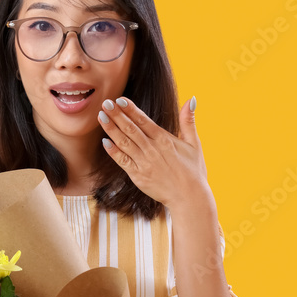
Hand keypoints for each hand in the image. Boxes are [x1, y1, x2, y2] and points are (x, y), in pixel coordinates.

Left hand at [99, 95, 212, 211]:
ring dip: (111, 129)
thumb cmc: (193, 171)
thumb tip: (191, 99)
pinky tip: (105, 142)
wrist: (190, 197)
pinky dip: (113, 152)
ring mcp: (144, 163)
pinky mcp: (138, 176)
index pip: (144, 121)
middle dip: (116, 115)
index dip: (131, 110)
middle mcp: (152, 149)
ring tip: (101, 117)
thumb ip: (189, 121)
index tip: (119, 100)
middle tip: (104, 103)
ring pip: (124, 143)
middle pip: (131, 129)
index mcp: (165, 140)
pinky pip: (123, 161)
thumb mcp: (194, 144)